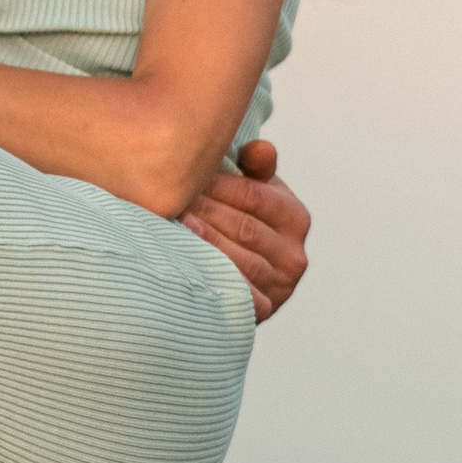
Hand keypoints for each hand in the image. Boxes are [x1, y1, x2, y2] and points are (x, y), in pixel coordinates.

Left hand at [180, 139, 309, 324]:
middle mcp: (294, 255)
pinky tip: (180, 263)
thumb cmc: (239, 224)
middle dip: (204, 211)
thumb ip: (257, 167)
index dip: (218, 185)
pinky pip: (234, 294)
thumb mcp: (253, 191)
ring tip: (166, 226)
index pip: (255, 196)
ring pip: (238, 261)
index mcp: (295, 218)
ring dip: (201, 242)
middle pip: (244, 228)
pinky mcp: (261, 312)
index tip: (185, 176)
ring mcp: (279, 287)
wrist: (234, 283)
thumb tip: (259, 150)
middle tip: (168, 198)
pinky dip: (208, 278)